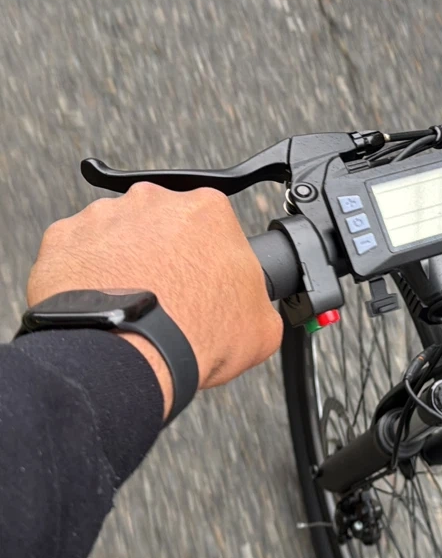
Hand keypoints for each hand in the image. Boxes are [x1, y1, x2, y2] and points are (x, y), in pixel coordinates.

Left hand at [27, 183, 282, 417]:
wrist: (127, 355)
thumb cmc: (192, 335)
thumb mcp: (261, 327)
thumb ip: (259, 301)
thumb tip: (255, 306)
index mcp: (208, 211)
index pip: (213, 226)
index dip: (210, 257)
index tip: (205, 281)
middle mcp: (154, 201)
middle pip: (163, 223)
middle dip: (164, 253)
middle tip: (168, 295)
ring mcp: (105, 215)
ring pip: (118, 235)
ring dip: (123, 260)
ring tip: (129, 303)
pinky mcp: (64, 237)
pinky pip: (77, 251)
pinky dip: (84, 273)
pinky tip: (100, 302)